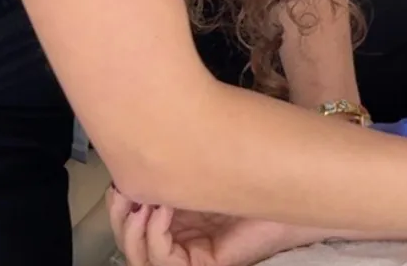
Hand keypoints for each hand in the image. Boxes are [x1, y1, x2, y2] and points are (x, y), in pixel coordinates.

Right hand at [108, 186, 317, 265]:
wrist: (288, 187)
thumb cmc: (252, 174)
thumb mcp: (203, 169)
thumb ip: (178, 166)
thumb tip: (140, 152)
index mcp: (177, 220)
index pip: (135, 221)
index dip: (121, 204)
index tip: (117, 178)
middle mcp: (180, 241)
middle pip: (132, 241)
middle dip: (119, 217)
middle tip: (120, 192)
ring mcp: (189, 257)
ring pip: (141, 256)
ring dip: (133, 229)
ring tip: (138, 203)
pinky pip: (163, 259)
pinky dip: (155, 236)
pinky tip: (160, 211)